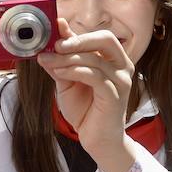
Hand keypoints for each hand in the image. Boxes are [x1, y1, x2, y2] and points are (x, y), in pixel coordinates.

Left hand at [38, 24, 136, 163]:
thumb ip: (63, 60)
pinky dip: (75, 71)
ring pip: (95, 59)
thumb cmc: (85, 110)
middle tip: (55, 44)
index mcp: (114, 60)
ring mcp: (121, 81)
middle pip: (105, 39)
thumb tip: (51, 39)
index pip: (99, 36)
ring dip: (68, 58)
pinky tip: (60, 72)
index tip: (53, 31)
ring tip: (48, 61)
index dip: (76, 32)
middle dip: (78, 39)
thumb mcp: (69, 80)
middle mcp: (123, 66)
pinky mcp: (115, 95)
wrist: (96, 140)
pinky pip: (95, 76)